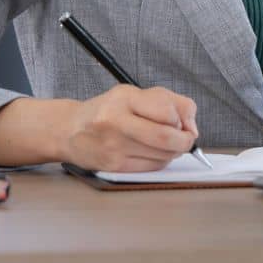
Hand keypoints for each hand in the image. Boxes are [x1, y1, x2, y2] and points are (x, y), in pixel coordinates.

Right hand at [59, 85, 199, 172]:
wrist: (70, 130)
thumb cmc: (108, 110)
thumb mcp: (136, 94)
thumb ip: (170, 102)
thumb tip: (191, 126)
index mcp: (124, 98)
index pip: (167, 112)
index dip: (182, 120)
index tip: (183, 121)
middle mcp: (116, 122)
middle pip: (166, 138)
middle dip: (184, 141)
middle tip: (186, 138)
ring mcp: (113, 147)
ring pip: (161, 156)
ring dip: (173, 152)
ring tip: (166, 143)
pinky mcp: (113, 167)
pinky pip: (150, 168)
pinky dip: (160, 161)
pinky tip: (152, 152)